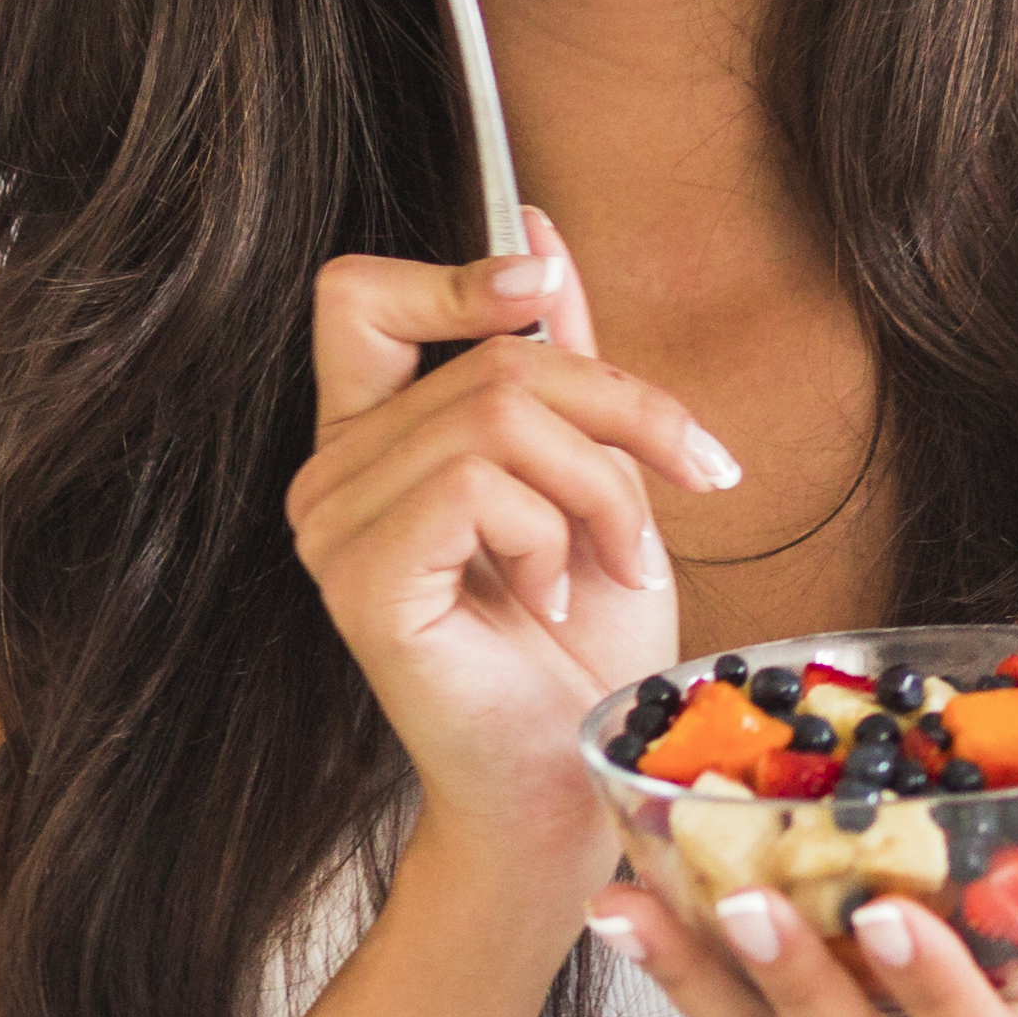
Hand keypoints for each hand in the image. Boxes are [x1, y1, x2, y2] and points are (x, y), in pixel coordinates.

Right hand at [284, 210, 736, 868]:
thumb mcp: (598, 479)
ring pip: (495, 416)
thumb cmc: (586, 651)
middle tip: (685, 485)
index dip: (450, 273)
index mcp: (374, 441)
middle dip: (619, 413)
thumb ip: (559, 361)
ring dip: (601, 487)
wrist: (571, 783)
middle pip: (488, 359)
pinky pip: (473, 488)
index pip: (357, 296)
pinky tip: (557, 598)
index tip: (540, 290)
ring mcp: (332, 529)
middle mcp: (332, 476)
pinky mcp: (358, 581)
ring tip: (618, 563)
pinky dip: (550, 534)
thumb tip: (536, 233)